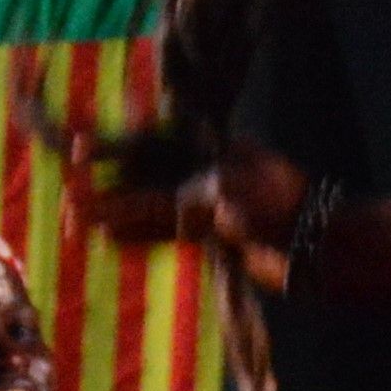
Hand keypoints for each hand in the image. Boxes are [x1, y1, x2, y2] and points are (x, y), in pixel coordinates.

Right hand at [79, 133, 310, 289]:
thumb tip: (181, 213)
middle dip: (108, 185)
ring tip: (77, 220)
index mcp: (213, 148)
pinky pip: (167, 232)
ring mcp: (209, 203)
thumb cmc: (285, 210)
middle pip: (146, 175)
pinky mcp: (213, 234)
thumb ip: (201, 196)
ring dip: (116, 213)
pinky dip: (139, 235)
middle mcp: (207, 171)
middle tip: (70, 196)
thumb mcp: (237, 192)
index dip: (115, 146)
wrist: (320, 249)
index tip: (79, 150)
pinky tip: (109, 237)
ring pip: (151, 206)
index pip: (153, 141)